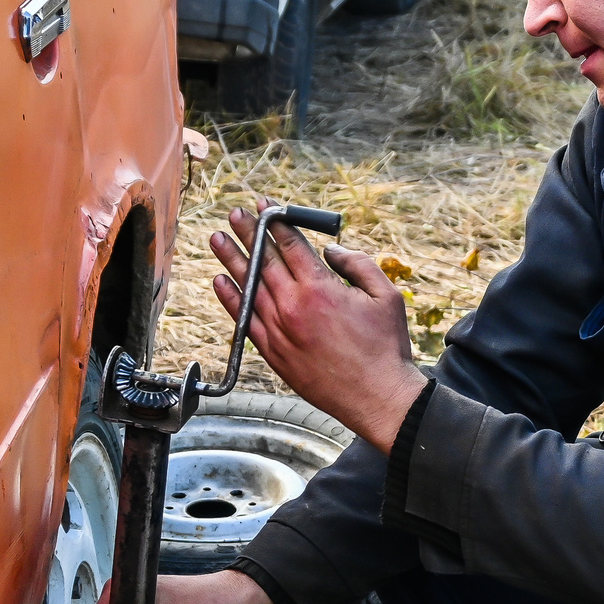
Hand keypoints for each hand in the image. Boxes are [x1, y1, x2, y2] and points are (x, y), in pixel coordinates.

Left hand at [213, 203, 427, 451]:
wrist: (377, 397)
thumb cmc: (385, 347)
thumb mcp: (385, 296)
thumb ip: (358, 265)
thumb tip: (331, 251)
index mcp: (320, 288)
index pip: (290, 244)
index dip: (275, 221)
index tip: (265, 207)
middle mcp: (293, 306)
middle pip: (264, 260)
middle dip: (248, 233)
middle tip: (235, 214)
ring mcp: (279, 330)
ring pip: (248, 287)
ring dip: (232, 260)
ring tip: (218, 239)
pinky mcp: (273, 353)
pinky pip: (244, 320)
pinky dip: (231, 299)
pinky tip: (221, 282)